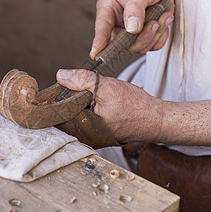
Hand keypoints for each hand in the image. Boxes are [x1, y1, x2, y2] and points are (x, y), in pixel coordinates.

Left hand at [56, 69, 210, 149]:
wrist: (157, 119)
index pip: (59, 113)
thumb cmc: (136, 106)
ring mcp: (93, 136)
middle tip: (70, 89)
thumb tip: (61, 75)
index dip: (55, 98)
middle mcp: (87, 136)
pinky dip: (86, 108)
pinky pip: (86, 119)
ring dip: (77, 103)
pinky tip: (92, 100)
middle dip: (66, 100)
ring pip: (76, 116)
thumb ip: (82, 80)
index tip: (53, 88)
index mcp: (85, 127)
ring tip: (84, 93)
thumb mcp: (107, 86)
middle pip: (66, 115)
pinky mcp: (100, 133)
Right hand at [90, 0, 174, 58]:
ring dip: (154, 35)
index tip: (95, 53)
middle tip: (154, 23)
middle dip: (142, 38)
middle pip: (122, 44)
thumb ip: (135, 7)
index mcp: (109, 8)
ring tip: (162, 16)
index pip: (102, 27)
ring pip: (138, 48)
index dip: (99, 42)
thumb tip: (131, 28)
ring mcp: (129, 32)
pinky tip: (163, 20)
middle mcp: (116, 22)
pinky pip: (151, 46)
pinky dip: (161, 36)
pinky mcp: (142, 37)